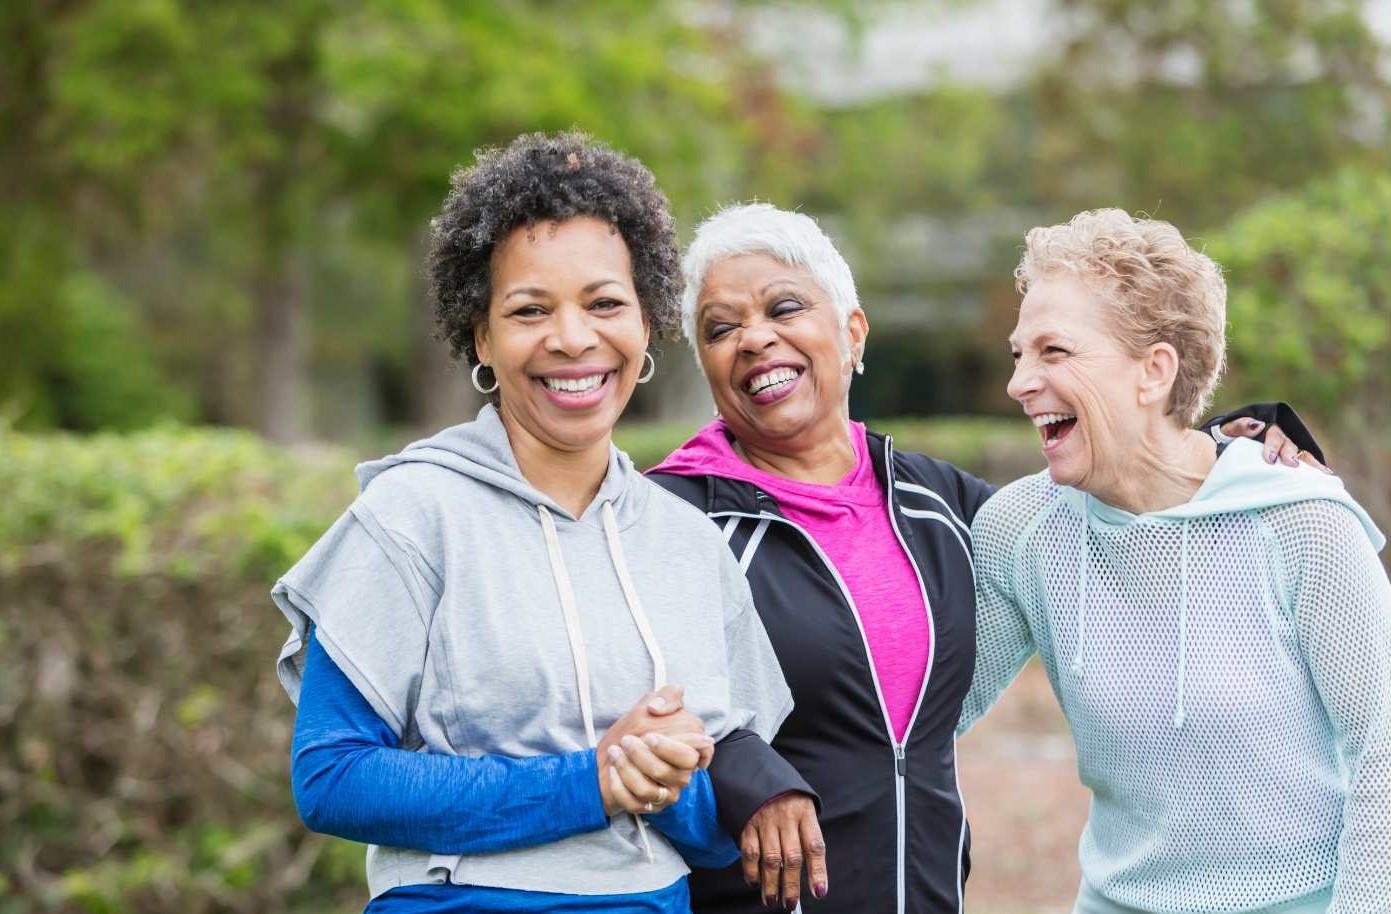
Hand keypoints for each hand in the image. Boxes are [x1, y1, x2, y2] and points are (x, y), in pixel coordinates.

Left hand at [597, 686, 709, 815]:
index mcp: (690, 749)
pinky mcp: (650, 807)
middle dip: (644, 757)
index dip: (675, 748)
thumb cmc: (637, 729)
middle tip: (627, 741)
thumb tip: (657, 709)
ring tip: (615, 753)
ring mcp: (667, 793)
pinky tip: (612, 771)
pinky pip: (635, 803)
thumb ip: (667, 696)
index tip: (650, 737)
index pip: (701, 753)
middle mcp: (682, 775)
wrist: (611, 753)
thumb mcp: (651, 703)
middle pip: (671, 773)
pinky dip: (619, 787)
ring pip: (650, 790)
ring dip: (627, 770)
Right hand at [739, 792, 825, 909]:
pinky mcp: (746, 822)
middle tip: (790, 904)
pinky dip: (751, 870)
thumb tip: (812, 873)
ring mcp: (764, 820)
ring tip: (771, 900)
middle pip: (791, 857)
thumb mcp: (802, 805)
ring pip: (770, 859)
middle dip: (791, 885)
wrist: (755, 768)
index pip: (814, 846)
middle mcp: (786, 817)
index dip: (818, 871)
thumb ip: (806, 833)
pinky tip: (754, 882)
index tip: (819, 892)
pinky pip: (749, 852)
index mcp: (805, 812)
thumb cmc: (785, 794)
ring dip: (770, 884)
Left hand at [1219, 418, 1330, 471]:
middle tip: (1291, 465)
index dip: (1273, 446)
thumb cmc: (1229, 436)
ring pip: (1302, 455)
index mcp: (1267, 430)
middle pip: (1289, 445)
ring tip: (1321, 474)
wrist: (1227, 443)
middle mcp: (1281, 439)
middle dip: (1290, 455)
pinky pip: (1305, 465)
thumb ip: (1240, 426)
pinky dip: (1316, 470)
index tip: (1269, 459)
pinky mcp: (1291, 463)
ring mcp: (1288, 450)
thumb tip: (1258, 425)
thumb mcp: (1230, 429)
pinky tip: (1326, 477)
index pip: (1273, 436)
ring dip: (1311, 464)